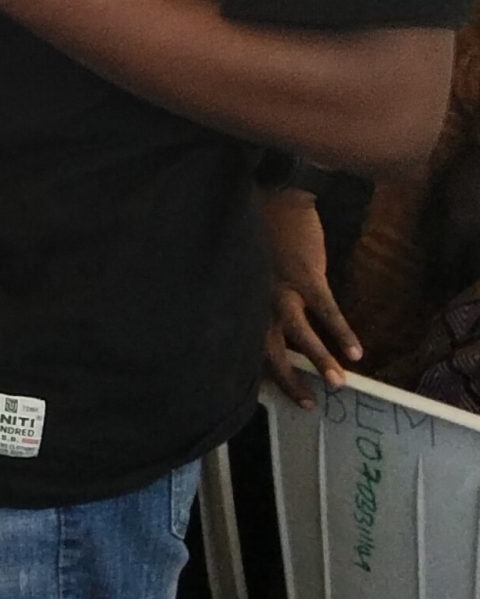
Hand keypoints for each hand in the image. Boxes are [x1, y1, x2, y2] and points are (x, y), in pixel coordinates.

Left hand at [259, 183, 359, 408]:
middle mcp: (256, 299)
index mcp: (241, 300)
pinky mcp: (306, 276)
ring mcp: (282, 288)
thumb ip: (248, 295)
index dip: (256, 371)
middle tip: (306, 402)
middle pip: (268, 348)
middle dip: (288, 378)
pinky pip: (327, 311)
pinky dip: (342, 332)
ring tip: (338, 384)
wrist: (275, 196)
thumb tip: (257, 323)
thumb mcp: (242, 268)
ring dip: (320, 360)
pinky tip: (356, 351)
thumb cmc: (256, 232)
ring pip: (299, 334)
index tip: (270, 393)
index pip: (244, 344)